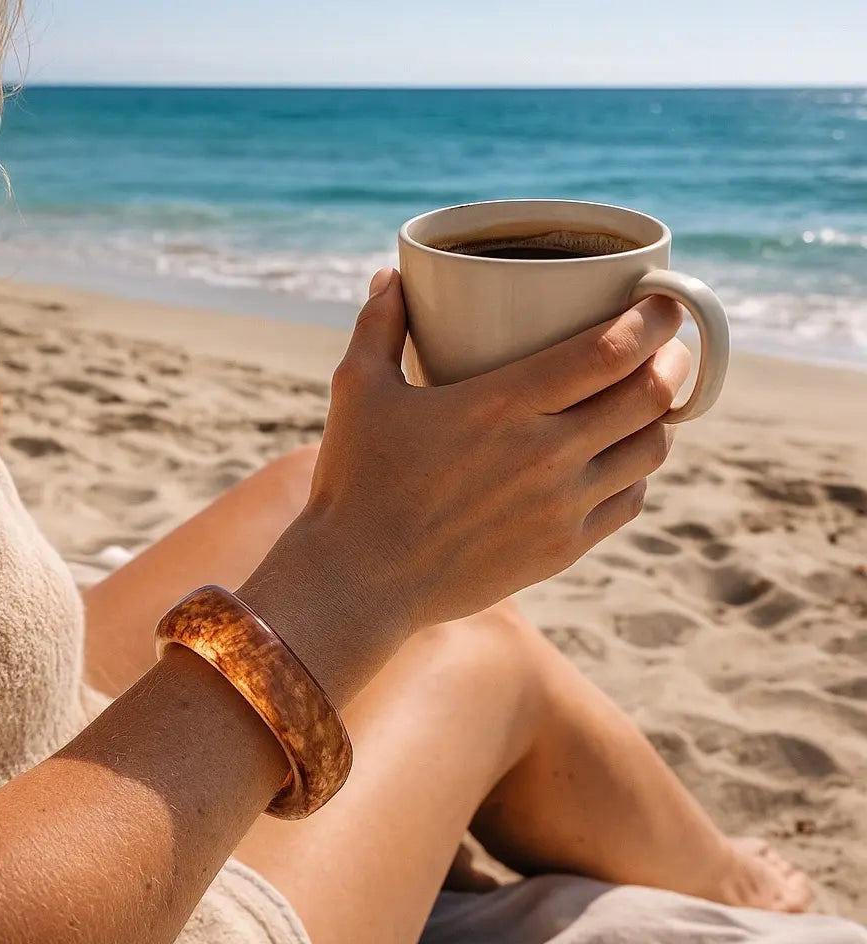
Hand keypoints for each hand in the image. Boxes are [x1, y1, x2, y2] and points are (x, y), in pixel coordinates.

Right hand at [239, 268, 687, 702]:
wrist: (361, 581)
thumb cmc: (355, 481)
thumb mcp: (356, 390)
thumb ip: (378, 324)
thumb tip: (391, 275)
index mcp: (502, 405)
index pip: (608, 350)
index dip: (653, 319)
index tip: (665, 300)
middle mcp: (545, 455)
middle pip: (648, 397)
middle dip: (674, 361)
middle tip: (669, 345)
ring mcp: (560, 507)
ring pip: (649, 452)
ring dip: (662, 418)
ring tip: (650, 400)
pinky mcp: (562, 549)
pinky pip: (628, 502)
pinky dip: (637, 473)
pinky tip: (622, 459)